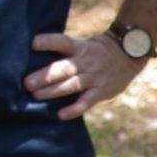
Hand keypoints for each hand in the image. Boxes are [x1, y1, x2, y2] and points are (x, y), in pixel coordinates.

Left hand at [25, 32, 146, 120]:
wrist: (129, 56)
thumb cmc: (97, 51)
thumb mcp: (83, 44)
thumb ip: (65, 51)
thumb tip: (35, 58)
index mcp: (80, 48)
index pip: (62, 42)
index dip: (48, 42)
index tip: (33, 44)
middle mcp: (86, 62)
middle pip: (64, 68)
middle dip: (45, 76)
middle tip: (27, 83)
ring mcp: (95, 78)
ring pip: (73, 85)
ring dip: (54, 91)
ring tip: (36, 95)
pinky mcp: (102, 91)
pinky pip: (87, 102)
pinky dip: (74, 109)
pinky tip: (61, 114)